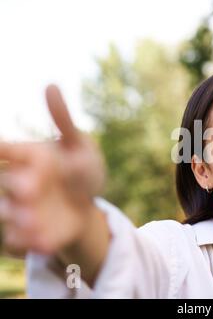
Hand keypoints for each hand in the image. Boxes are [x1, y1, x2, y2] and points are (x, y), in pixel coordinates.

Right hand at [0, 85, 104, 255]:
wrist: (89, 202)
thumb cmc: (82, 167)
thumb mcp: (78, 144)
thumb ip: (62, 119)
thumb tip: (51, 85)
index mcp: (28, 156)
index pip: (4, 149)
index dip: (3, 149)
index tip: (5, 149)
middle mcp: (19, 181)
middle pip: (4, 182)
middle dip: (13, 185)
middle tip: (33, 188)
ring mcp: (22, 207)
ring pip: (7, 212)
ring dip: (16, 216)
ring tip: (36, 220)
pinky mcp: (29, 230)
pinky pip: (19, 238)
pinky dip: (26, 241)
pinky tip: (44, 242)